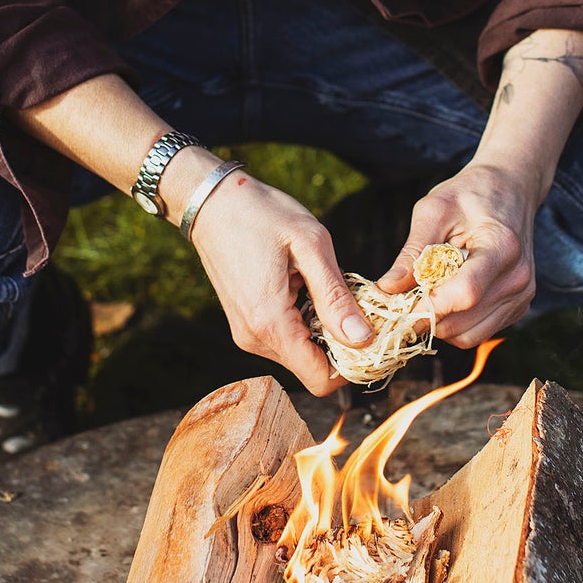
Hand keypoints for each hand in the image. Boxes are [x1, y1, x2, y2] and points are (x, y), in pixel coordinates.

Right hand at [188, 170, 372, 395]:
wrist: (213, 202)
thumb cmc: (263, 215)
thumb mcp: (310, 246)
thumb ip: (335, 297)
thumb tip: (364, 340)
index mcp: (271, 324)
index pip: (321, 380)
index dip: (352, 363)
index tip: (370, 331)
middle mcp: (255, 339)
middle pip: (313, 368)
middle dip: (339, 342)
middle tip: (349, 297)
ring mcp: (246, 334)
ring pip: (300, 353)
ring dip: (321, 328)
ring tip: (318, 283)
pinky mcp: (245, 325)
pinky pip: (285, 338)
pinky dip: (303, 320)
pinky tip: (303, 285)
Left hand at [377, 161, 538, 345]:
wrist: (510, 190)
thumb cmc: (470, 195)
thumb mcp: (434, 211)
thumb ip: (412, 252)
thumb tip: (386, 288)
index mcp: (502, 247)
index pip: (464, 293)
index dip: (426, 306)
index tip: (396, 305)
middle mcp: (518, 278)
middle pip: (464, 322)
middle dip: (426, 318)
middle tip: (402, 302)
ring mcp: (522, 296)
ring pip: (469, 336)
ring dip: (439, 325)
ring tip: (424, 297)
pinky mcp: (518, 307)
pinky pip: (479, 333)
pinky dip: (455, 325)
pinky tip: (446, 298)